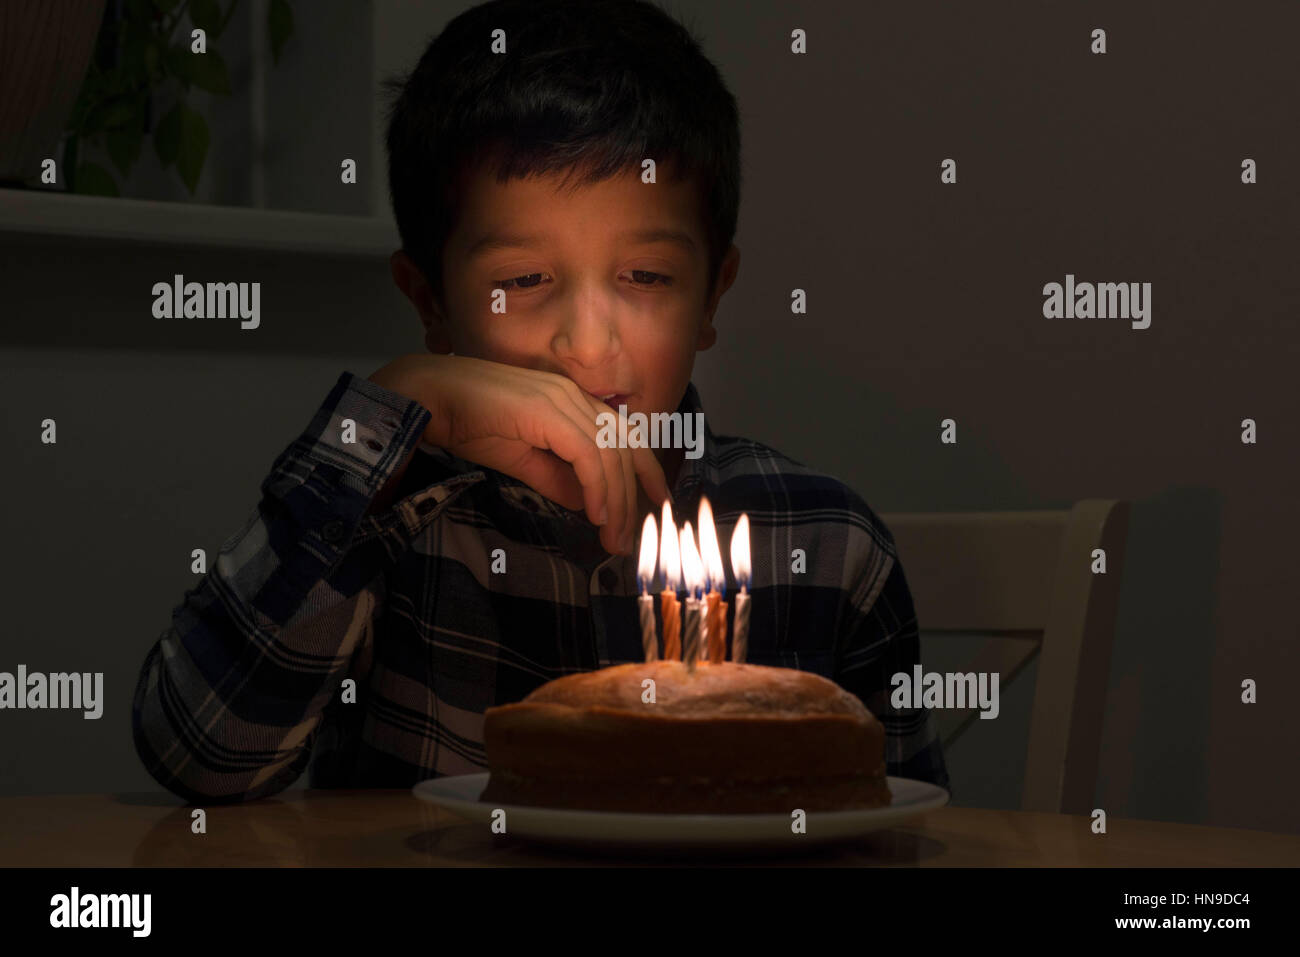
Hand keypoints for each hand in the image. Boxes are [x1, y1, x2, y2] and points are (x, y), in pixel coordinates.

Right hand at [367, 353, 669, 555]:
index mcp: (572, 401)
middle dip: (633, 495)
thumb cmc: (468, 423)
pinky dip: (596, 487)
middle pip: (625, 446)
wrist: (428, 398)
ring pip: (609, 453)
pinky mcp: (547, 411)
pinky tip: (595, 514)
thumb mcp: (522, 459)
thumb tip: (589, 504)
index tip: (656, 504)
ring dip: (615, 500)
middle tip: (626, 539)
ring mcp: (561, 399)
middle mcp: (574, 395)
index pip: (625, 435)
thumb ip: (558, 479)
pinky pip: (587, 455)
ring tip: (611, 537)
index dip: (647, 470)